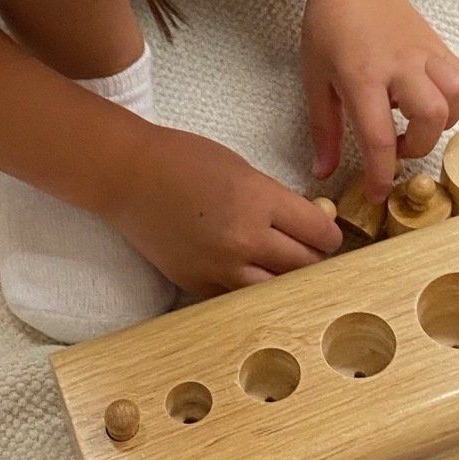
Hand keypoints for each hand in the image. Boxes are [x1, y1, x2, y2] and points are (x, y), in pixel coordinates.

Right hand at [106, 124, 340, 297]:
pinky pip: (239, 298)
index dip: (329, 234)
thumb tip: (311, 226)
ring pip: (276, 291)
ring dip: (285, 280)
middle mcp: (243, 238)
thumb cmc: (185, 161)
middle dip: (314, 258)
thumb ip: (278, 200)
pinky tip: (249, 275)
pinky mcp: (197, 284)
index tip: (327, 234)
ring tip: (283, 268)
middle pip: (305, 266)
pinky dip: (250, 290)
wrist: (128, 176)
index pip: (320, 233)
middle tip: (310, 252)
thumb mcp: (244, 170)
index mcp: (259, 201)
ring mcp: (219, 267)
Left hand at [302, 0, 458, 192]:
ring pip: (458, 95)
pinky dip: (455, 100)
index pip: (379, 136)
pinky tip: (431, 102)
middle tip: (397, 145)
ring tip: (417, 122)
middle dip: (419, 145)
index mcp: (362, 76)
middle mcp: (400, 65)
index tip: (378, 193)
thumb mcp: (314, 79)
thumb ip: (323, 129)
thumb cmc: (329, 30)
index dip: (381, 173)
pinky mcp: (441, 47)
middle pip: (432, 117)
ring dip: (442, 122)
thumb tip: (323, 172)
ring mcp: (426, 53)